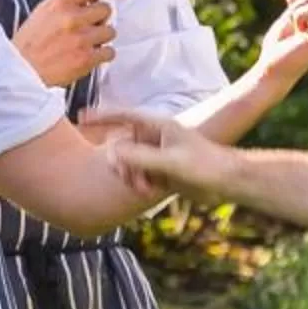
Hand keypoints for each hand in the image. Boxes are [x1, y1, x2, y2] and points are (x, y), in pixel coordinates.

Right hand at [11, 0, 126, 87]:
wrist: (19, 71)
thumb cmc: (30, 42)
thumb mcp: (43, 12)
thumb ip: (67, 4)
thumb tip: (93, 1)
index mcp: (60, 1)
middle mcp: (72, 17)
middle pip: (106, 10)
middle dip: (99, 19)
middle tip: (86, 28)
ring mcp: (80, 38)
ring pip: (110, 31)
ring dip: (101, 38)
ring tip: (84, 45)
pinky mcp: (85, 59)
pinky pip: (110, 52)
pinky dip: (102, 55)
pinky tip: (88, 57)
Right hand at [90, 107, 237, 201]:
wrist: (227, 182)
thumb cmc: (205, 166)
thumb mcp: (171, 162)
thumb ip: (140, 157)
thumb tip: (112, 152)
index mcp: (158, 125)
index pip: (123, 115)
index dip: (101, 116)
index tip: (80, 116)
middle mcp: (154, 137)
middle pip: (121, 144)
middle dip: (120, 164)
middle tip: (127, 179)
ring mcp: (156, 153)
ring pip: (128, 162)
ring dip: (130, 177)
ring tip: (143, 190)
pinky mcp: (160, 169)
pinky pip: (137, 174)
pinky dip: (138, 184)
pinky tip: (150, 193)